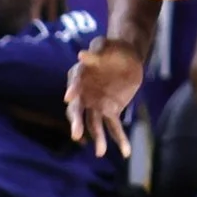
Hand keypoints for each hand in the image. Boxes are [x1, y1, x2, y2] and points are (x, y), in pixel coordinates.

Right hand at [65, 37, 143, 157]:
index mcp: (79, 75)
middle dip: (76, 122)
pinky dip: (119, 139)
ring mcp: (96, 105)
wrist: (127, 57)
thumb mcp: (105, 44)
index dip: (72, 90)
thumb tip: (82, 55)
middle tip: (75, 134)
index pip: (74, 83)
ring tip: (100, 152)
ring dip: (97, 138)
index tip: (69, 98)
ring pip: (94, 124)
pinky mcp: (111, 111)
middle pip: (78, 110)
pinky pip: (113, 127)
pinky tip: (126, 152)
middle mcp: (83, 94)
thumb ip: (96, 49)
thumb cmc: (112, 48)